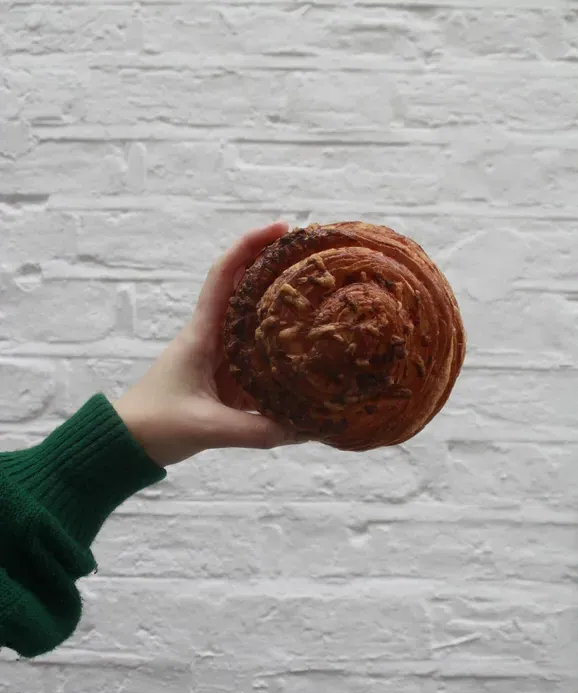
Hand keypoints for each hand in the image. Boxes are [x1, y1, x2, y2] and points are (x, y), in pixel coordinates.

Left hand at [113, 221, 297, 466]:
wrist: (127, 443)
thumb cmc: (156, 424)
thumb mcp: (208, 427)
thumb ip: (257, 431)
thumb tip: (305, 429)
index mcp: (201, 335)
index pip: (223, 277)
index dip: (249, 246)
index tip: (281, 228)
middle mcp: (210, 338)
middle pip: (243, 290)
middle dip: (273, 267)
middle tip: (311, 257)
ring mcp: (217, 358)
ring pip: (251, 321)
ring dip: (278, 306)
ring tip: (315, 296)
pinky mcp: (222, 379)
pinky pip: (255, 355)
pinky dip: (277, 348)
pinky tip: (302, 352)